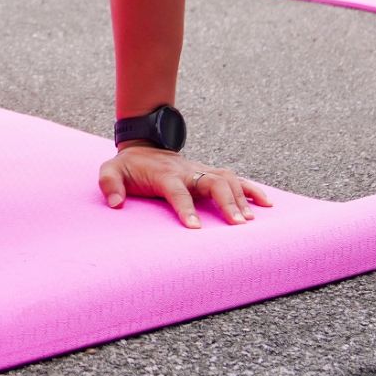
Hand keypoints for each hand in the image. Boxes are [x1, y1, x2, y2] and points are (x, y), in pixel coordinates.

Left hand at [98, 144, 271, 228]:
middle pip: (212, 181)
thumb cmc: (128, 166)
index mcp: (164, 174)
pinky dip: (251, 189)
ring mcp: (200, 170)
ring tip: (251, 220)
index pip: (177, 191)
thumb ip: (109, 184)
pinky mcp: (210, 172)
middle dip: (226, 202)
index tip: (195, 228)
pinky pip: (234, 178)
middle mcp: (187, 170)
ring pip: (227, 178)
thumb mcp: (111, 171)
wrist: (143, 146)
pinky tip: (266, 203)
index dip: (186, 208)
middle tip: (238, 225)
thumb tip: (116, 202)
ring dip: (241, 197)